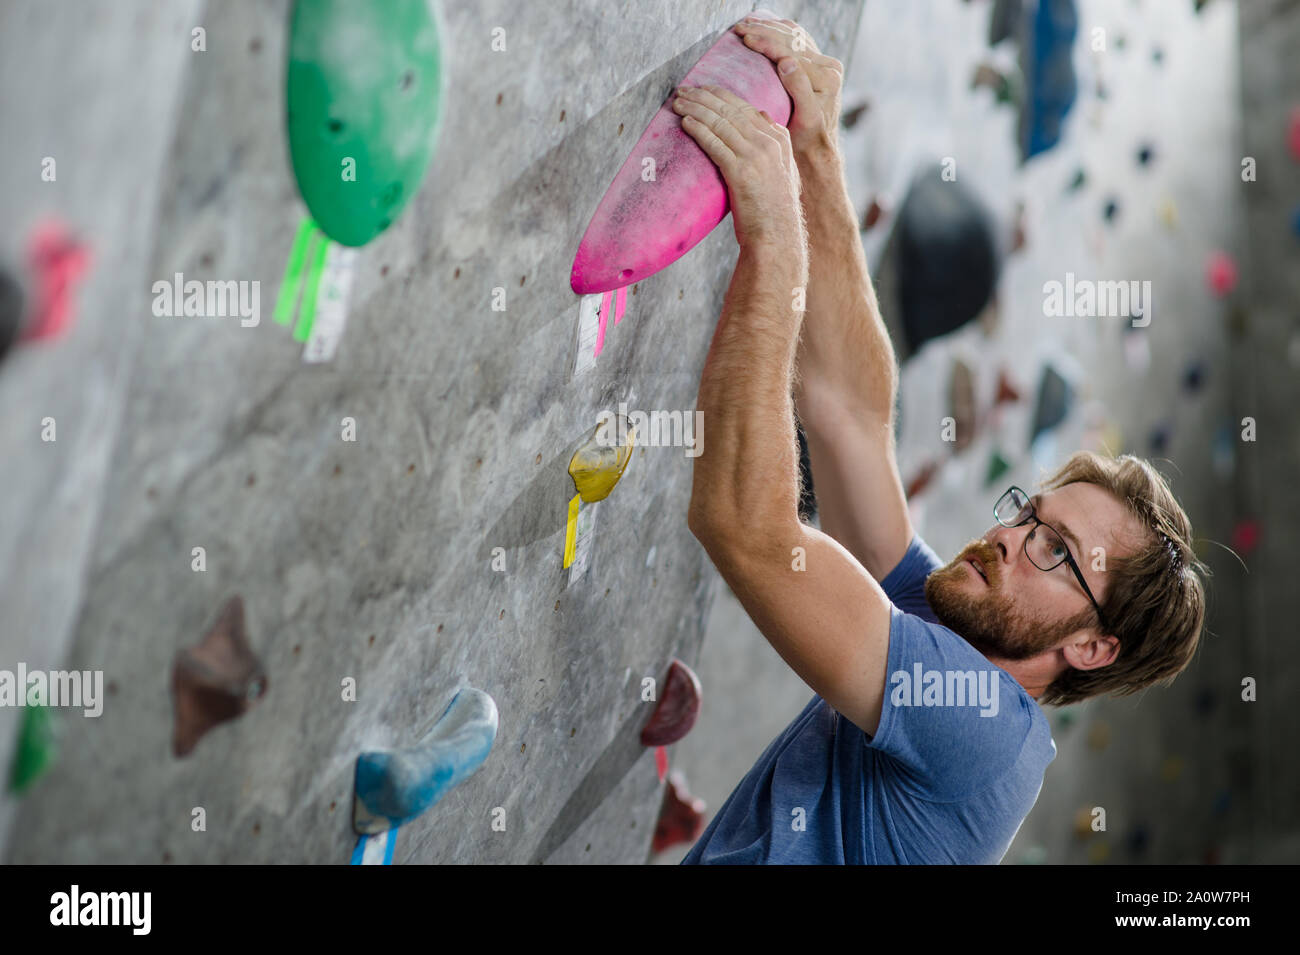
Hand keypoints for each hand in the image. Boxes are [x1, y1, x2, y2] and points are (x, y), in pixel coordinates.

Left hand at [672, 84, 802, 250]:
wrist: (776, 237)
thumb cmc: (773, 210)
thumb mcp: (782, 170)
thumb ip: (774, 143)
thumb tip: (761, 114)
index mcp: (779, 140)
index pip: (746, 108)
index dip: (722, 96)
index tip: (703, 89)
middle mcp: (769, 143)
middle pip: (731, 110)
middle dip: (704, 97)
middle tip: (683, 90)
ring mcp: (756, 156)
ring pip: (721, 123)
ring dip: (696, 109)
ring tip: (678, 102)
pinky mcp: (740, 172)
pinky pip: (714, 143)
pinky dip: (698, 130)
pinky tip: (685, 122)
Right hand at [733, 15, 843, 163]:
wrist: (817, 148)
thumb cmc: (807, 140)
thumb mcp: (805, 118)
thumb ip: (799, 88)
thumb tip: (785, 61)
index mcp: (827, 78)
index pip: (792, 52)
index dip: (767, 43)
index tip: (745, 38)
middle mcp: (829, 67)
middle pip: (793, 40)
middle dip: (765, 31)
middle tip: (741, 28)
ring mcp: (825, 64)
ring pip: (794, 37)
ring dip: (770, 28)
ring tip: (747, 25)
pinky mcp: (818, 65)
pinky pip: (798, 41)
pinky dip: (780, 32)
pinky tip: (765, 27)